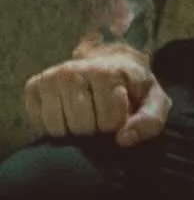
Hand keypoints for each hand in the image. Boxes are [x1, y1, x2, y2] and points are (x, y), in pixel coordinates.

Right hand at [23, 44, 170, 147]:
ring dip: (73, 131)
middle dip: (94, 130)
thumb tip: (123, 140)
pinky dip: (54, 127)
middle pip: (80, 127)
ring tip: (85, 117)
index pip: (108, 123)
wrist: (108, 59)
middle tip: (100, 117)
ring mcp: (50, 78)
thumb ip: (149, 121)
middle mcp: (72, 71)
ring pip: (57, 128)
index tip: (119, 116)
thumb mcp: (154, 100)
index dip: (116, 127)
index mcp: (105, 73)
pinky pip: (40, 124)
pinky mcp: (33, 86)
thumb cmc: (132, 86)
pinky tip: (67, 116)